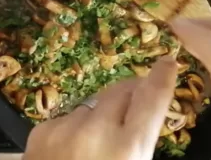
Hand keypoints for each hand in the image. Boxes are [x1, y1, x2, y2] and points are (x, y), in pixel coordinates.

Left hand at [23, 56, 176, 159]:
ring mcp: (65, 128)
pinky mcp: (42, 130)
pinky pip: (71, 115)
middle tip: (134, 103)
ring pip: (96, 102)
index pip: (152, 99)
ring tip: (99, 137)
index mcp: (127, 150)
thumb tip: (147, 110)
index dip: (162, 76)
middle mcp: (96, 131)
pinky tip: (74, 145)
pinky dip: (79, 123)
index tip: (168, 60)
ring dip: (103, 111)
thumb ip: (142, 139)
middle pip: (122, 90)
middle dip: (132, 92)